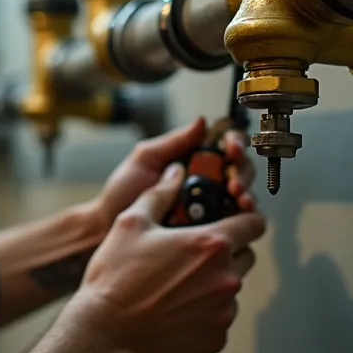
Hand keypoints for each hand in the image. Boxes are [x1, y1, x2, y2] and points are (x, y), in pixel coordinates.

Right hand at [63, 163, 267, 352]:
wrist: (106, 337)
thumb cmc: (115, 279)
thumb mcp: (131, 224)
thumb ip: (160, 194)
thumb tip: (175, 172)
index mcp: (212, 244)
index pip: (255, 223)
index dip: (246, 219)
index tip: (236, 221)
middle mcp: (227, 278)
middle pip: (246, 257)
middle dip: (226, 253)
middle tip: (193, 256)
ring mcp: (224, 312)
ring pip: (230, 289)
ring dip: (213, 285)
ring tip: (175, 288)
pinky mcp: (217, 339)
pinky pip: (219, 320)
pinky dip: (203, 315)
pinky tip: (173, 313)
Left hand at [93, 117, 256, 226]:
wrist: (105, 230)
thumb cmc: (122, 194)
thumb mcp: (145, 160)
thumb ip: (173, 141)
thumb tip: (201, 121)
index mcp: (193, 159)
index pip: (225, 144)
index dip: (235, 143)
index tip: (231, 149)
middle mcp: (206, 180)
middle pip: (240, 169)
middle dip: (242, 173)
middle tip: (234, 182)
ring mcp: (209, 206)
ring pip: (242, 195)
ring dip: (246, 194)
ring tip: (238, 199)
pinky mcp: (209, 229)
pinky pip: (232, 224)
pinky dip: (239, 220)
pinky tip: (236, 219)